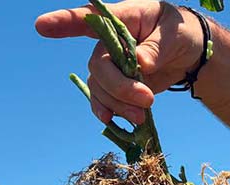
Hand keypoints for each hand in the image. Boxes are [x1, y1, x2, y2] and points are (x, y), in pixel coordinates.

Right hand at [35, 1, 203, 124]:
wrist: (188, 53)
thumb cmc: (179, 32)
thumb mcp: (174, 34)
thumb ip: (155, 48)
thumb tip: (139, 64)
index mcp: (121, 19)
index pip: (87, 19)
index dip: (63, 22)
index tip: (42, 26)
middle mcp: (108, 42)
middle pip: (98, 66)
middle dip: (119, 88)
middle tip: (146, 99)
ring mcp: (110, 66)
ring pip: (100, 88)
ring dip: (119, 105)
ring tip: (142, 116)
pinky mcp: (116, 86)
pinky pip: (103, 101)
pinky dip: (108, 112)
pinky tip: (114, 121)